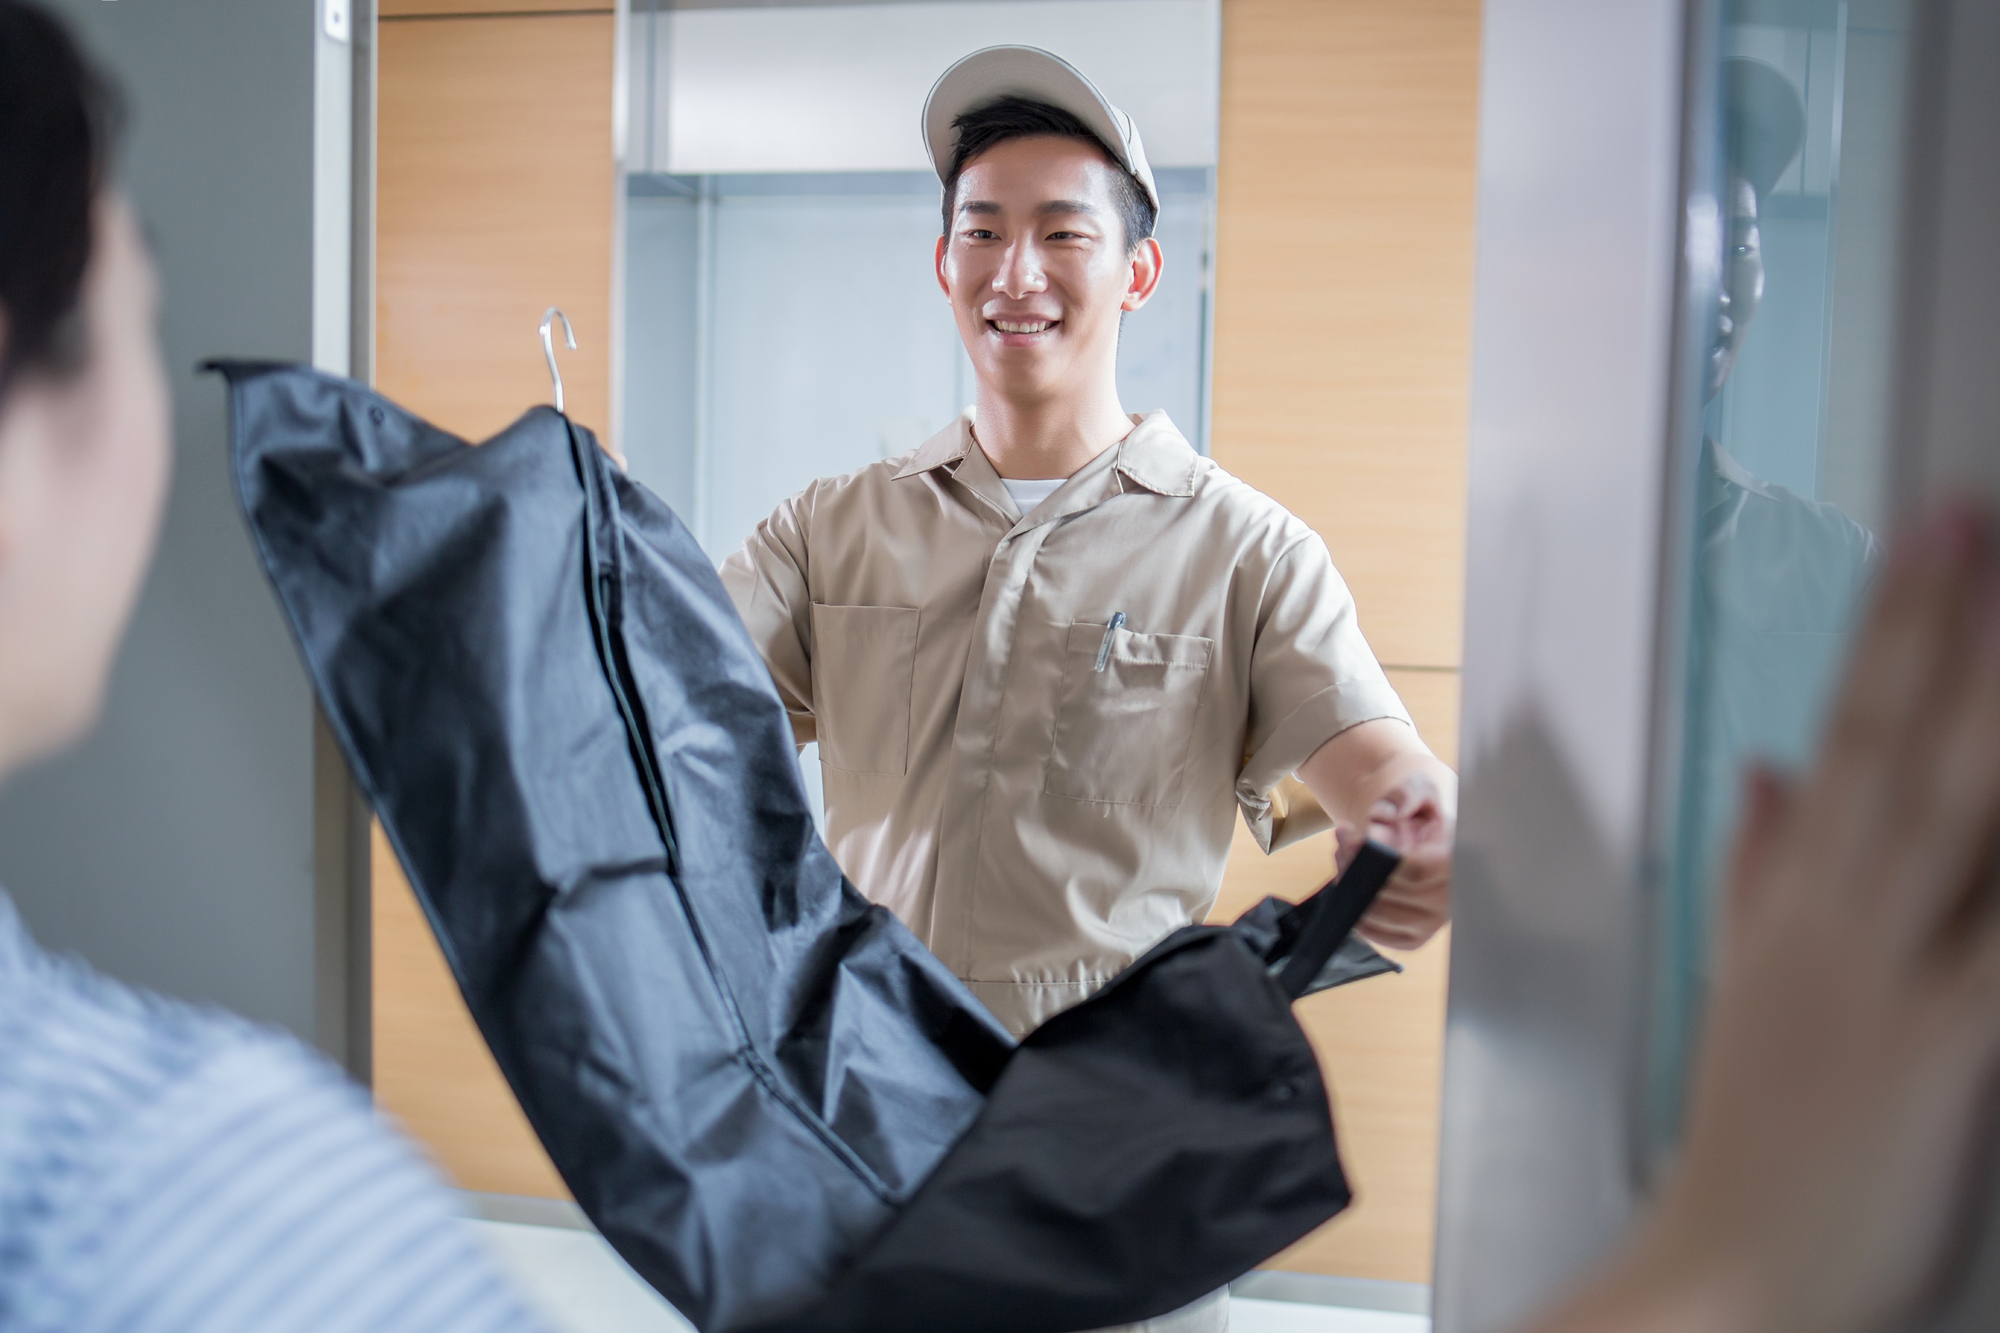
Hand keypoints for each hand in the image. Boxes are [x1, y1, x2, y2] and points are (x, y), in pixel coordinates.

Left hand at [1346, 768, 1454, 950]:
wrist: (1432, 844)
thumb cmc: (1425, 817)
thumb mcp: (1421, 791)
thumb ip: (1406, 794)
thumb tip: (1383, 813)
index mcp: (1459, 865)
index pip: (1415, 871)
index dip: (1375, 855)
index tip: (1351, 838)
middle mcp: (1451, 900)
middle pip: (1389, 892)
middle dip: (1354, 864)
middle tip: (1341, 841)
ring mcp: (1433, 923)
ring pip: (1377, 913)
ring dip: (1349, 885)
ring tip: (1345, 859)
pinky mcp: (1415, 938)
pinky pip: (1376, 933)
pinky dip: (1354, 909)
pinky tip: (1353, 885)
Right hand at [1525, 501, 1999, 1332]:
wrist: (1725, 1281)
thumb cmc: (1749, 1147)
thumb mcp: (1744, 992)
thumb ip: (1755, 874)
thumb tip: (1764, 771)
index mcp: (1793, 906)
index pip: (1843, 734)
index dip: (1892, 629)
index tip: (1930, 535)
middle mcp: (1835, 920)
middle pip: (1893, 747)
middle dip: (1934, 624)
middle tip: (1968, 515)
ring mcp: (1882, 979)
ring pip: (1943, 815)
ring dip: (1979, 709)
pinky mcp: (1941, 1056)